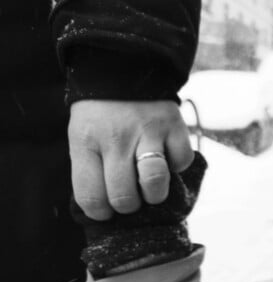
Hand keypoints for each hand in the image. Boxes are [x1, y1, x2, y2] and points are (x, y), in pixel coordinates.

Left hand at [68, 100, 193, 219]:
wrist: (124, 69)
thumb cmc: (100, 117)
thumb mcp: (82, 139)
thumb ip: (91, 171)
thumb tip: (108, 209)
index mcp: (86, 143)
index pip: (91, 197)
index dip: (100, 212)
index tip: (105, 209)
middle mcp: (116, 138)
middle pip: (124, 196)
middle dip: (128, 206)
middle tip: (129, 196)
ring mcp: (148, 131)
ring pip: (155, 181)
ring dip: (154, 194)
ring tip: (150, 188)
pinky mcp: (174, 125)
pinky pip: (182, 161)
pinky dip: (176, 166)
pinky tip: (166, 157)